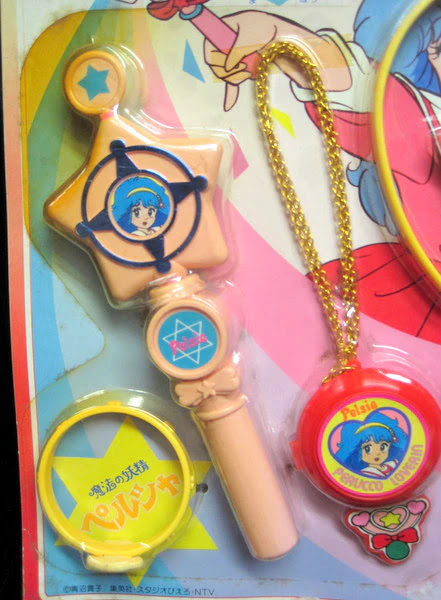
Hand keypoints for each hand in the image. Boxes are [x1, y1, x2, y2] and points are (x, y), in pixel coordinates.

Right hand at [204, 10, 349, 110]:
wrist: (283, 35)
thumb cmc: (266, 28)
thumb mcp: (250, 35)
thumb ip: (236, 51)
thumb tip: (227, 69)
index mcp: (223, 32)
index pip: (209, 51)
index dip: (217, 59)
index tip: (230, 62)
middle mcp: (225, 47)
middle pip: (217, 67)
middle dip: (231, 69)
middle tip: (245, 66)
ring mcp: (233, 61)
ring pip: (227, 77)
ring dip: (239, 76)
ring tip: (250, 70)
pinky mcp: (243, 71)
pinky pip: (232, 85)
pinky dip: (231, 95)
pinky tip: (228, 105)